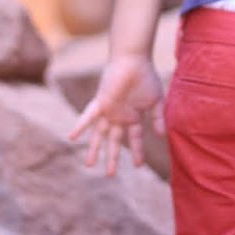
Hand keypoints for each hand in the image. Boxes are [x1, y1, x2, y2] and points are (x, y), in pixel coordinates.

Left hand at [68, 54, 165, 174]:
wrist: (134, 59)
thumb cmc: (146, 76)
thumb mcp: (156, 101)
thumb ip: (158, 118)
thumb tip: (162, 136)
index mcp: (133, 117)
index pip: (134, 139)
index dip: (136, 152)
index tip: (138, 165)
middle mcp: (119, 116)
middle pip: (114, 141)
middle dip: (112, 157)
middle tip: (110, 175)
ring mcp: (108, 110)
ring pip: (99, 134)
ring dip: (94, 149)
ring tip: (89, 165)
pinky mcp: (101, 102)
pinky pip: (88, 116)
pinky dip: (81, 126)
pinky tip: (72, 138)